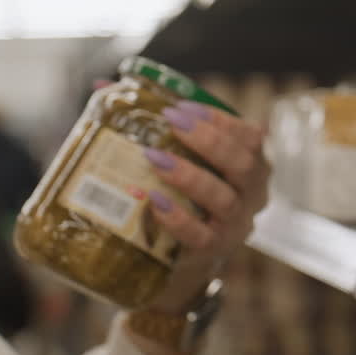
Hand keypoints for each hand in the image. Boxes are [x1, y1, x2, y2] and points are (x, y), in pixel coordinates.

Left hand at [140, 100, 269, 314]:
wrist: (177, 265)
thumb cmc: (181, 199)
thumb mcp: (179, 162)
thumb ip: (152, 127)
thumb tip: (103, 89)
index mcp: (250, 166)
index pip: (250, 136)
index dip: (220, 119)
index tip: (183, 107)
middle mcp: (252, 195)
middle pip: (244, 163)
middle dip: (208, 139)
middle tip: (172, 122)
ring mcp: (235, 227)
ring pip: (225, 198)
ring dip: (190, 175)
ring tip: (155, 157)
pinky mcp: (212, 253)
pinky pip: (201, 236)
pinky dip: (178, 217)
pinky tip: (154, 200)